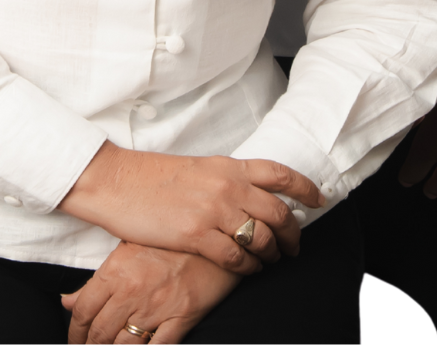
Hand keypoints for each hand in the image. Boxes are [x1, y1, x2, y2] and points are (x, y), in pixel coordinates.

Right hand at [58, 144, 321, 274]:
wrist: (117, 182)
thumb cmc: (153, 177)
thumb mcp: (199, 168)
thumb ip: (227, 180)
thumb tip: (251, 195)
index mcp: (228, 166)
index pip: (280, 174)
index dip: (306, 188)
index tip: (320, 200)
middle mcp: (227, 186)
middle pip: (279, 212)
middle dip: (293, 234)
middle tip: (294, 247)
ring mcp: (213, 211)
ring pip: (261, 238)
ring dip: (271, 254)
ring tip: (269, 261)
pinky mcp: (195, 234)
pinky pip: (236, 257)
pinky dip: (247, 268)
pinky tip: (246, 270)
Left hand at [63, 242, 239, 344]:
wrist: (215, 236)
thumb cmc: (170, 242)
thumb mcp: (127, 251)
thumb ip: (96, 281)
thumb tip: (67, 302)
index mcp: (116, 271)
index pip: (83, 310)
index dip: (74, 332)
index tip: (74, 341)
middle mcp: (133, 291)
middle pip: (100, 332)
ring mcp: (158, 307)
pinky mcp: (182, 318)